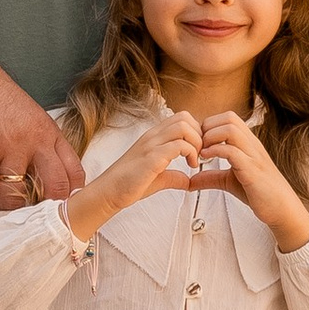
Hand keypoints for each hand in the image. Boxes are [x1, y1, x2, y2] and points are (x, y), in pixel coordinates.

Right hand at [0, 49, 83, 220]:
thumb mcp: (22, 111)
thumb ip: (33, 139)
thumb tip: (36, 172)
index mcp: (47, 130)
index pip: (74, 172)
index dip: (69, 198)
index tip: (57, 214)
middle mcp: (33, 140)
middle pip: (54, 189)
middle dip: (42, 212)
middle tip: (26, 224)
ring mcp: (7, 146)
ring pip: (15, 196)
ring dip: (2, 213)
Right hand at [64, 111, 213, 245]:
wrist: (109, 192)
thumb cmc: (129, 185)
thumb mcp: (158, 178)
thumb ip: (174, 176)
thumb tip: (189, 182)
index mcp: (154, 137)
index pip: (181, 118)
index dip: (196, 131)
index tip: (197, 151)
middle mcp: (153, 136)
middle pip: (185, 117)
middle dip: (199, 134)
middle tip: (199, 154)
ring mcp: (151, 145)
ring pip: (183, 127)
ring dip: (196, 142)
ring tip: (195, 160)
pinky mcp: (152, 157)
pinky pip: (178, 145)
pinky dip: (190, 153)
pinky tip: (190, 167)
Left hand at [192, 110, 308, 251]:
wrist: (282, 208)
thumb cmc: (259, 193)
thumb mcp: (229, 181)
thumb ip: (211, 178)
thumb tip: (190, 181)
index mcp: (247, 143)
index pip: (228, 118)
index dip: (209, 125)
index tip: (198, 142)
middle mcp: (251, 145)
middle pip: (229, 118)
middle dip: (208, 127)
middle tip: (197, 144)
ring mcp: (253, 155)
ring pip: (231, 129)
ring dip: (210, 137)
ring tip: (201, 152)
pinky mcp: (252, 170)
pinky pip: (233, 151)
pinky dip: (216, 152)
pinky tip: (206, 159)